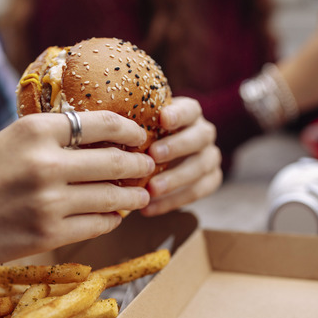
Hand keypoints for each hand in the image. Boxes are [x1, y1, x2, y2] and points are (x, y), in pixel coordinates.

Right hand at [0, 111, 154, 275]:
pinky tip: (113, 216)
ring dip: (132, 196)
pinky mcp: (47, 235)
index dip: (129, 130)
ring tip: (139, 195)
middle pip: (115, 161)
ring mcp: (49, 202)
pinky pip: (98, 225)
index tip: (138, 136)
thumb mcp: (0, 143)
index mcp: (32, 130)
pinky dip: (112, 219)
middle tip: (148, 167)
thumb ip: (42, 142)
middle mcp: (46, 162)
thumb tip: (88, 143)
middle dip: (139, 164)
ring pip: (113, 197)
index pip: (101, 122)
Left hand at [142, 96, 221, 215]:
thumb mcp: (140, 128)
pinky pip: (198, 192)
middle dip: (176, 147)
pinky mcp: (211, 180)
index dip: (179, 114)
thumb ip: (133, 125)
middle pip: (199, 138)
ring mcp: (210, 157)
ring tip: (150, 190)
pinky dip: (173, 201)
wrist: (158, 161)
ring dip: (174, 179)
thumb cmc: (143, 139)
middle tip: (153, 156)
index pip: (190, 109)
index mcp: (190, 114)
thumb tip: (106, 123)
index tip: (163, 119)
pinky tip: (149, 208)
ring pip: (200, 168)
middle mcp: (204, 133)